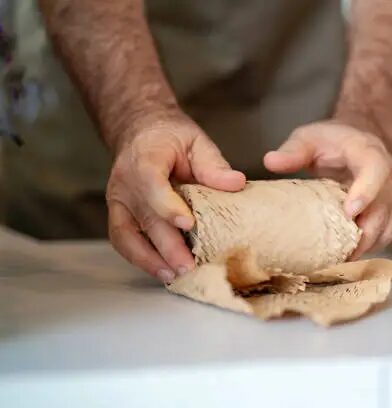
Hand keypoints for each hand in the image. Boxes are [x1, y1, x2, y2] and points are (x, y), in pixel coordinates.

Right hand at [106, 110, 245, 282]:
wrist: (140, 132)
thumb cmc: (170, 137)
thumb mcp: (196, 141)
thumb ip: (213, 164)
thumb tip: (236, 183)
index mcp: (144, 160)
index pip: (152, 185)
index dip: (168, 206)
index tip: (188, 224)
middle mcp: (125, 183)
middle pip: (144, 218)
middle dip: (166, 245)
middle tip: (189, 266)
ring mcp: (118, 201)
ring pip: (127, 235)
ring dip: (149, 259)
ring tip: (173, 276)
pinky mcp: (119, 214)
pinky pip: (123, 240)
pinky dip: (140, 258)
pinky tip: (161, 271)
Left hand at [264, 120, 391, 258]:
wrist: (358, 142)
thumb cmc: (331, 141)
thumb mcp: (309, 138)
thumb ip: (293, 150)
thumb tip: (269, 162)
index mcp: (369, 153)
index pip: (376, 170)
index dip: (366, 192)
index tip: (349, 212)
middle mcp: (388, 177)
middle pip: (384, 208)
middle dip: (364, 233)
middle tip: (339, 253)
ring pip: (386, 227)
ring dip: (364, 247)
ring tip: (338, 261)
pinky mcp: (389, 214)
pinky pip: (383, 236)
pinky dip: (366, 249)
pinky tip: (344, 258)